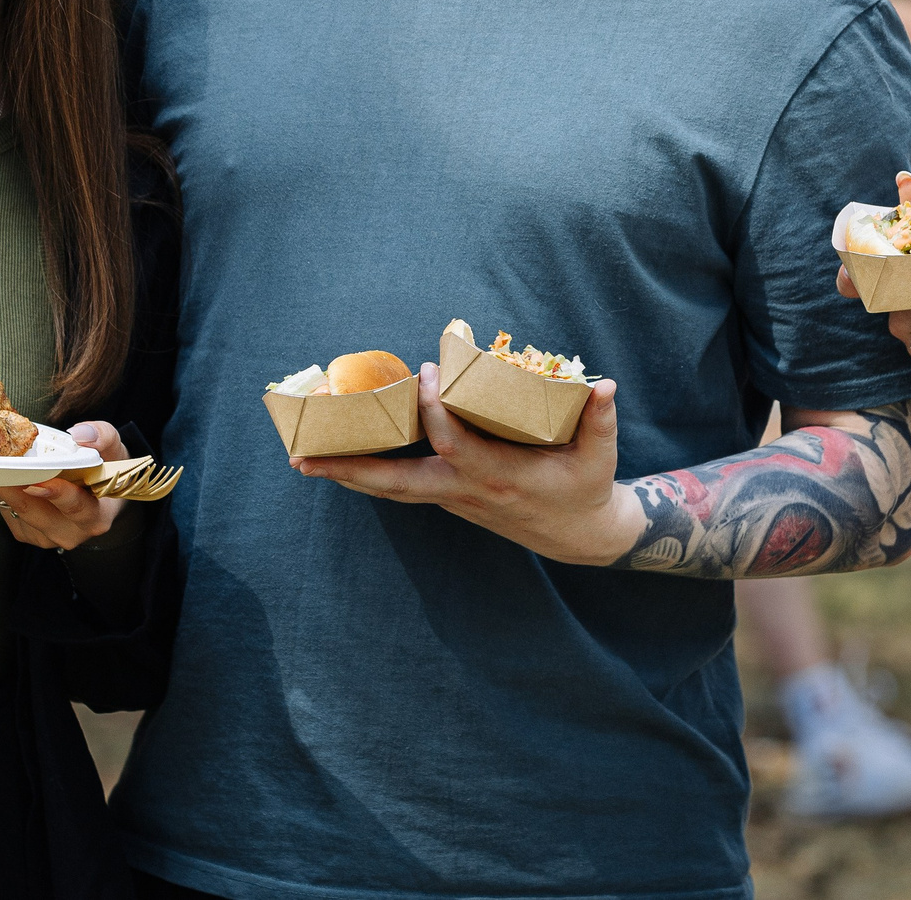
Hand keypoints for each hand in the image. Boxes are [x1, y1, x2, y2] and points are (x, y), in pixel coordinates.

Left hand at [0, 421, 126, 551]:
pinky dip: (7, 493)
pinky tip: (10, 477)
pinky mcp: (27, 535)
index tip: (38, 480)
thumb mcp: (113, 448)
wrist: (99, 496)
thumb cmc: (105, 471)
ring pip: (18, 512)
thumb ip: (102, 436)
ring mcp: (47, 538)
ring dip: (6, 487)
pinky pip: (10, 514)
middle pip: (36, 512)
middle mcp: (71, 533)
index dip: (57, 494)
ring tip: (0, 463)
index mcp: (96, 517)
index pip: (76, 508)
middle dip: (15, 486)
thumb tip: (78, 434)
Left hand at [293, 365, 636, 565]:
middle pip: (397, 484)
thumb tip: (605, 385)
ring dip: (348, 475)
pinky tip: (341, 462)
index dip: (439, 413)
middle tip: (305, 458)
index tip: (427, 374)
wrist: (580, 536)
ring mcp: (453, 501)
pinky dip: (368, 476)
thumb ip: (600, 421)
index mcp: (499, 478)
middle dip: (352, 469)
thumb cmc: (587, 487)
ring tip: (305, 460)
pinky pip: (399, 489)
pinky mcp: (448, 499)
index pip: (457, 446)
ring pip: (391, 491)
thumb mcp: (600, 457)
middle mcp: (466, 493)